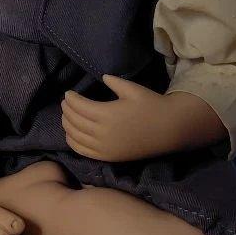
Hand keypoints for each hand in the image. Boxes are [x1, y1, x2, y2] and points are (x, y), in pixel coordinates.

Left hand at [61, 76, 227, 162]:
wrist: (170, 130)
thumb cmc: (151, 106)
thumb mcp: (133, 89)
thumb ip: (114, 82)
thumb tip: (102, 77)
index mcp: (107, 114)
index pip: (78, 106)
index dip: (70, 99)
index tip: (68, 93)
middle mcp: (102, 133)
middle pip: (74, 121)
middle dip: (66, 110)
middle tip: (65, 102)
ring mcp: (104, 147)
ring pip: (74, 136)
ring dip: (66, 124)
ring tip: (67, 115)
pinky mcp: (108, 156)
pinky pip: (82, 151)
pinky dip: (72, 141)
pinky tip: (71, 133)